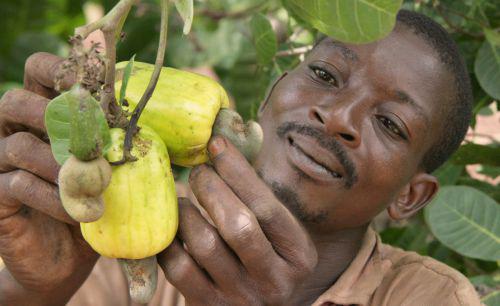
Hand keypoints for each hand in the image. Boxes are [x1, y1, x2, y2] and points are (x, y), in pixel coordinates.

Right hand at [0, 53, 97, 304]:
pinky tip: (77, 212)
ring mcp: (2, 162)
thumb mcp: (114, 169)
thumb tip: (153, 122)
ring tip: (96, 183)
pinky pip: (18, 185)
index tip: (90, 85)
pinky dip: (53, 197)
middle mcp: (17, 131)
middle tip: (89, 136)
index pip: (39, 72)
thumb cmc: (99, 203)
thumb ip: (122, 143)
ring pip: (20, 145)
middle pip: (16, 100)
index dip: (59, 70)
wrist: (68, 257)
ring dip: (63, 164)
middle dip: (55, 115)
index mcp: (46, 113)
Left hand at [158, 136, 317, 305]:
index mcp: (299, 255)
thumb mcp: (277, 234)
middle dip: (211, 188)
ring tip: (181, 200)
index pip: (267, 206)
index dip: (238, 171)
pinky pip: (179, 269)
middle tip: (198, 172)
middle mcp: (275, 281)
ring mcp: (241, 298)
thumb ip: (258, 199)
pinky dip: (169, 242)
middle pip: (238, 225)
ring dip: (186, 213)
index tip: (217, 144)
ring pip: (205, 245)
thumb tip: (222, 144)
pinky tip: (171, 228)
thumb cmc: (264, 257)